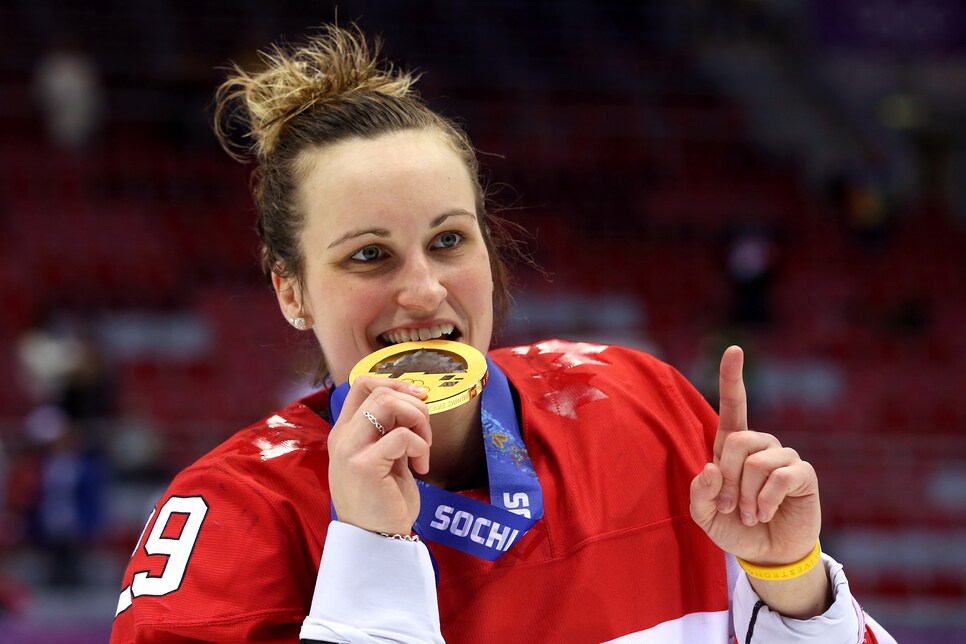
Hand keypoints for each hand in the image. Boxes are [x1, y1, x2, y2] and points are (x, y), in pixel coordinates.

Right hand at [327, 376, 430, 534]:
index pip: (362, 384)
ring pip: (387, 404)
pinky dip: (420, 446)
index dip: (394, 382)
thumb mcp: (385, 457)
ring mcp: (350, 450)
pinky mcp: (365, 466)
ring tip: (424, 447)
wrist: (375, 540)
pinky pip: (401, 436)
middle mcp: (343, 436)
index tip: (418, 397)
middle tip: (426, 433)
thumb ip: (391, 431)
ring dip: (417, 420)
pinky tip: (421, 467)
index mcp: (345, 431)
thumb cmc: (383, 501)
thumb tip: (415, 401)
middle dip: (413, 404)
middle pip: (379, 391)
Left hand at [689, 346, 820, 567]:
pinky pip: (779, 477)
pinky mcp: (802, 474)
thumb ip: (698, 493)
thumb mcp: (704, 515)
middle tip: (728, 506)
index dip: (732, 377)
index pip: (733, 404)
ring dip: (745, 495)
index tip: (734, 349)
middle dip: (726, 480)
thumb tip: (710, 467)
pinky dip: (765, 500)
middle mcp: (759, 445)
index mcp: (732, 446)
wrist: (768, 554)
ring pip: (756, 462)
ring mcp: (783, 457)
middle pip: (736, 441)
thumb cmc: (734, 528)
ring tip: (749, 514)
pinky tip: (765, 514)